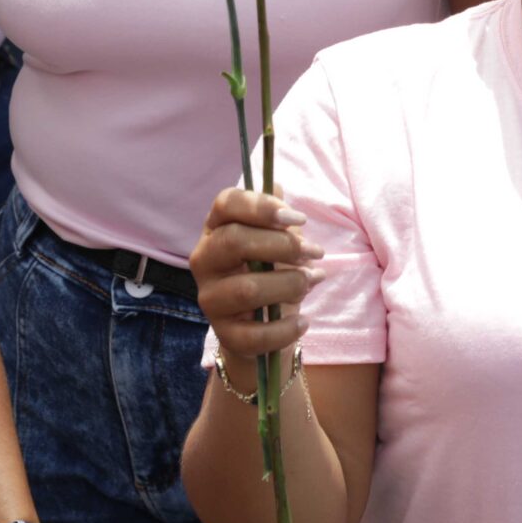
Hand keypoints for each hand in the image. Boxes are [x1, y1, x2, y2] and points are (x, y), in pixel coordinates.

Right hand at [192, 186, 321, 364]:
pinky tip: (303, 321)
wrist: (263, 321)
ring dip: (290, 284)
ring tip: (312, 282)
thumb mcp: (276, 237)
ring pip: (247, 289)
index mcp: (216, 227)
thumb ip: (276, 214)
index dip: (262, 206)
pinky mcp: (223, 333)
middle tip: (316, 252)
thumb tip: (277, 187)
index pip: (226, 203)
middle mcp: (205, 260)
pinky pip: (253, 334)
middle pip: (234, 241)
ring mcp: (209, 298)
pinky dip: (284, 329)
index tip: (300, 218)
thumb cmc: (271, 268)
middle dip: (283, 245)